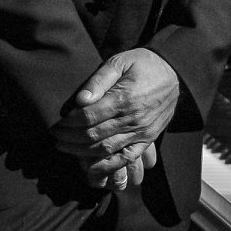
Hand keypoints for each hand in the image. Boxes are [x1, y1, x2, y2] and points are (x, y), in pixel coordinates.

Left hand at [53, 48, 179, 190]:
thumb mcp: (120, 61)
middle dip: (69, 138)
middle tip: (55, 136)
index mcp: (124, 98)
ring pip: (106, 149)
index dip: (68, 123)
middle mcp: (133, 118)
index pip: (88, 117)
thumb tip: (80, 100)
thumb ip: (99, 80)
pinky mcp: (147, 139)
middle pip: (93, 135)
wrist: (175, 72)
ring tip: (65, 148)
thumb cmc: (143, 64)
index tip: (57, 123)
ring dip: (81, 152)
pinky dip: (107, 166)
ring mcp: (141, 131)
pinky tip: (91, 168)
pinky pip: (126, 158)